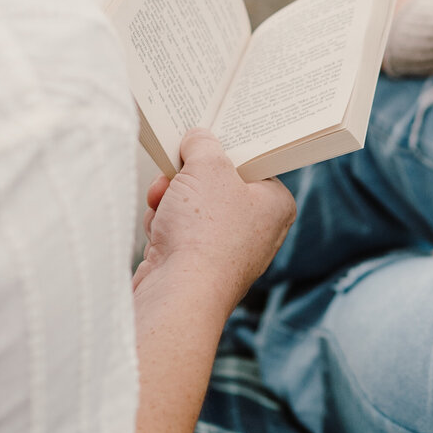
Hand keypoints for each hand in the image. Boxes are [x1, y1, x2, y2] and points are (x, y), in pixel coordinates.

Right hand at [134, 129, 294, 306]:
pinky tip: (157, 229)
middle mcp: (256, 230)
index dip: (224, 149)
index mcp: (275, 204)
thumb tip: (197, 139)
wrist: (178, 293)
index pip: (252, 163)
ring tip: (163, 201)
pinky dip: (163, 224)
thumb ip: (203, 143)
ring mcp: (225, 251)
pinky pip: (178, 231)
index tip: (205, 138)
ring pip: (191, 205)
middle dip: (187, 177)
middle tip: (176, 170)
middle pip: (216, 183)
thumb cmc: (206, 233)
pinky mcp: (196, 266)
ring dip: (170, 199)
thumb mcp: (207, 166)